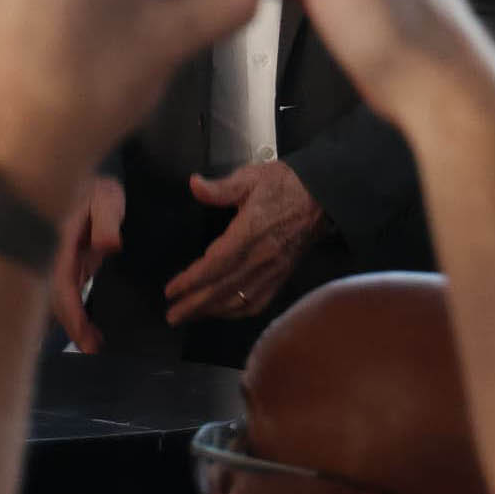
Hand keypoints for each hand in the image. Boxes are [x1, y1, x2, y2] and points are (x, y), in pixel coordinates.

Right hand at [53, 176, 125, 352]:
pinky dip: (74, 313)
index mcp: (58, 243)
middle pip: (54, 299)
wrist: (80, 177)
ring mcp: (54, 263)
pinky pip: (64, 294)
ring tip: (94, 345)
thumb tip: (110, 245)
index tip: (84, 337)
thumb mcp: (105, 198)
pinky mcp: (62, 266)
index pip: (61, 285)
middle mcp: (51, 257)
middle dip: (71, 326)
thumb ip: (107, 220)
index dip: (71, 313)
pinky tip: (89, 329)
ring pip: (57, 300)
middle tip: (92, 350)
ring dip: (72, 323)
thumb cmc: (95, 188)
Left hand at [164, 160, 324, 324]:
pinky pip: (258, 302)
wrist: (322, 197)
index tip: (171, 290)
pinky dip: (237, 312)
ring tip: (189, 316)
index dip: (192, 280)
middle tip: (172, 316)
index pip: (216, 264)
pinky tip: (222, 313)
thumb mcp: (251, 177)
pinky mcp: (282, 276)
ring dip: (212, 311)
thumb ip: (221, 187)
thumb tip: (193, 184)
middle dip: (195, 305)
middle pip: (223, 289)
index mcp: (250, 232)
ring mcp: (273, 270)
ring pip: (239, 300)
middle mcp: (261, 257)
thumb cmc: (284, 184)